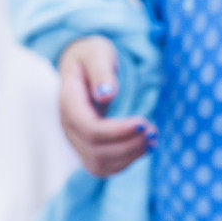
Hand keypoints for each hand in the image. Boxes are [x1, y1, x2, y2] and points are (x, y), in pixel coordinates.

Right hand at [59, 35, 156, 176]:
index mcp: (68, 103)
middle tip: (153, 131)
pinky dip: (127, 162)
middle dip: (128, 145)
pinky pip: (105, 168)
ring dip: (130, 156)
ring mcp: (76, 142)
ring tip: (153, 139)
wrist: (82, 69)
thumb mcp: (96, 52)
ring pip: (100, 164)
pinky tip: (145, 148)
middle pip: (96, 151)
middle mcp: (69, 128)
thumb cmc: (91, 57)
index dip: (117, 132)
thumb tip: (106, 95)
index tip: (142, 123)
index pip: (90, 129)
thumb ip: (101, 70)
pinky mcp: (88, 151)